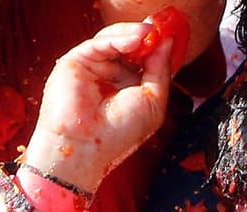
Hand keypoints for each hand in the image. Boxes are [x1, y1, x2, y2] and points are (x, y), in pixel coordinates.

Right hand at [26, 20, 175, 191]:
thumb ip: (160, 70)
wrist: (87, 147)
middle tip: (160, 28)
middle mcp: (111, 75)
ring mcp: (93, 68)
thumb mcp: (153, 100)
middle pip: (130, 46)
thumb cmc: (121, 133)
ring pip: (113, 41)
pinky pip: (98, 44)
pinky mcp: (75, 62)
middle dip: (146, 36)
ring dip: (133, 34)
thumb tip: (167, 42)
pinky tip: (135, 39)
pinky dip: (117, 39)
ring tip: (149, 33)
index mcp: (130, 86)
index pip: (146, 59)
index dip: (158, 46)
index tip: (171, 34)